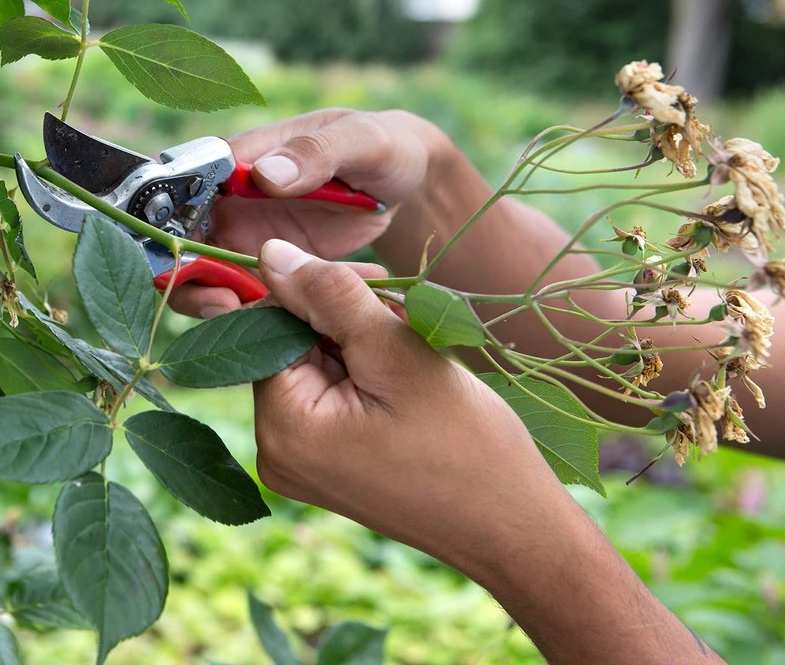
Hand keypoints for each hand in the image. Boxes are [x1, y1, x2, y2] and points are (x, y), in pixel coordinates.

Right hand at [170, 109, 446, 317]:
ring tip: (249, 316)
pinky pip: (251, 298)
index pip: (188, 186)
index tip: (194, 255)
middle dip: (190, 277)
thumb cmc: (381, 147)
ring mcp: (251, 238)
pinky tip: (292, 325)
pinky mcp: (273, 270)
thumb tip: (266, 174)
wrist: (406, 181)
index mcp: (245, 159)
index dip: (176, 221)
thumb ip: (316, 153)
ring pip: (210, 278)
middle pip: (185, 241)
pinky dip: (261, 315)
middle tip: (223, 303)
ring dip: (221, 303)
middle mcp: (235, 202)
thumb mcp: (359, 141)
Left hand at [252, 239, 725, 663]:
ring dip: (362, 342)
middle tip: (405, 316)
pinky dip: (367, 373)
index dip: (318, 293)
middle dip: (343, 319)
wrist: (517, 530)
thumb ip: (330, 297)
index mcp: (281, 429)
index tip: (378, 286)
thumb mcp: (398, 353)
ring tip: (416, 349)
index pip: (268, 327)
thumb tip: (269, 254)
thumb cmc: (468, 446)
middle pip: (289, 346)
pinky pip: (332, 397)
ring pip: (315, 366)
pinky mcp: (329, 466)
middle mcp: (275, 452)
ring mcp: (301, 464)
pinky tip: (409, 377)